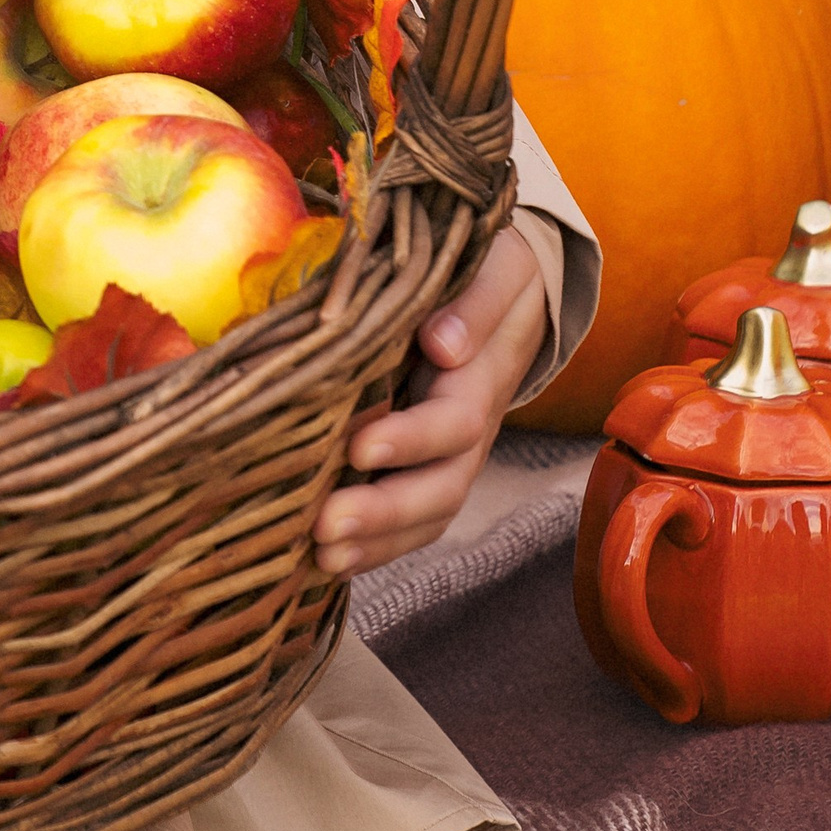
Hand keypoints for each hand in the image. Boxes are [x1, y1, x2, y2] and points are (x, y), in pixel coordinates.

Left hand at [311, 225, 546, 578]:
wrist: (510, 286)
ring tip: (320, 558)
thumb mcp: (498, 268)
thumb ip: (476, 303)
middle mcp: (469, 430)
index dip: (412, 440)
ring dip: (376, 543)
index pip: (455, 423)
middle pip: (442, 487)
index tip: (359, 446)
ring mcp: (447, 454)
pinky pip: (406, 517)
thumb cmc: (493, 269)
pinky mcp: (420, 462)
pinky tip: (323, 563)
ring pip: (425, 515)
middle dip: (385, 512)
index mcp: (484, 378)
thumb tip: (442, 345)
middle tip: (325, 527)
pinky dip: (373, 544)